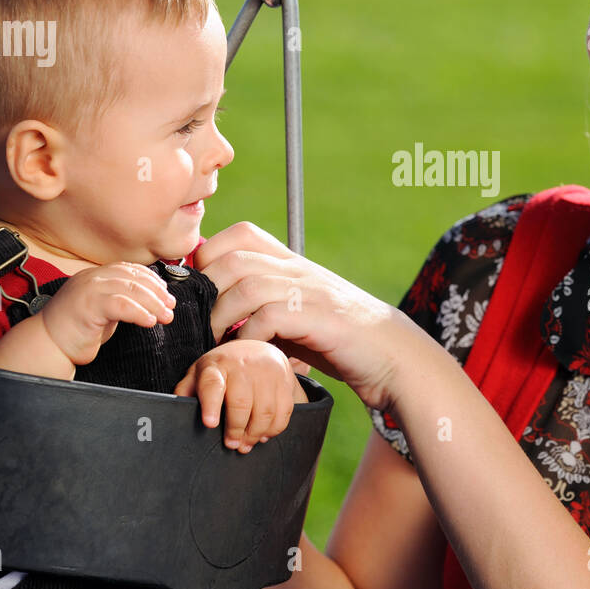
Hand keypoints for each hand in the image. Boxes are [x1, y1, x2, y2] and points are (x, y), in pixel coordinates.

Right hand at [37, 262, 175, 366]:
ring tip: (166, 316)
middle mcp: (93, 277)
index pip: (130, 270)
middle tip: (170, 307)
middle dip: (157, 293)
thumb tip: (151, 299)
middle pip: (134, 278)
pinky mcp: (88, 305)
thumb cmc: (76, 330)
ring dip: (154, 303)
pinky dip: (139, 313)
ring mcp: (89, 289)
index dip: (152, 280)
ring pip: (131, 290)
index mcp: (96, 275)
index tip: (166, 294)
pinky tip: (149, 321)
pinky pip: (121, 305)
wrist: (48, 344)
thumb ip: (121, 299)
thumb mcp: (102, 308)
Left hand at [173, 338, 307, 450]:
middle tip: (231, 444)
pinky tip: (263, 435)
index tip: (210, 424)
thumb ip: (187, 391)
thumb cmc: (222, 369)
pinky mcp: (285, 381)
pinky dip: (274, 429)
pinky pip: (283, 412)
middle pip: (241, 403)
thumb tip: (175, 408)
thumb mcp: (199, 374)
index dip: (211, 405)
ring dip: (255, 434)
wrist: (256, 349)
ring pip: (264, 411)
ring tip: (246, 444)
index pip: (213, 385)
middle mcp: (243, 366)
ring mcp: (267, 373)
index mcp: (216, 366)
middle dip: (236, 429)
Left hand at [192, 222, 432, 411]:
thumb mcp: (295, 314)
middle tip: (199, 320)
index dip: (210, 254)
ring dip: (220, 317)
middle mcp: (297, 270)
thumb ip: (261, 308)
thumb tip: (214, 315)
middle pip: (234, 258)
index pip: (241, 235)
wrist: (390, 354)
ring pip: (246, 287)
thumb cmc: (338, 338)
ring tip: (215, 341)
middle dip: (206, 290)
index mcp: (291, 263)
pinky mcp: (318, 318)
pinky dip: (247, 336)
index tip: (200, 288)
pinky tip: (247, 352)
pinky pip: (268, 318)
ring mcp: (309, 292)